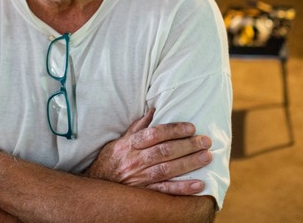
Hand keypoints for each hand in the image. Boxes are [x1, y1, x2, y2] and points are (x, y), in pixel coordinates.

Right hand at [84, 108, 211, 194]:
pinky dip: (182, 188)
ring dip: (189, 163)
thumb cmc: (111, 160)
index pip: (155, 134)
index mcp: (130, 144)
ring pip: (167, 169)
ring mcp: (139, 177)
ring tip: (207, 157)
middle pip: (165, 151)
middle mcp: (135, 160)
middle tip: (205, 141)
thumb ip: (138, 126)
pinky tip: (199, 184)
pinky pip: (165, 191)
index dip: (174, 130)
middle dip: (187, 145)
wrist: (96, 185)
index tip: (191, 127)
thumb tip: (154, 109)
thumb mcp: (120, 140)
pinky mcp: (143, 193)